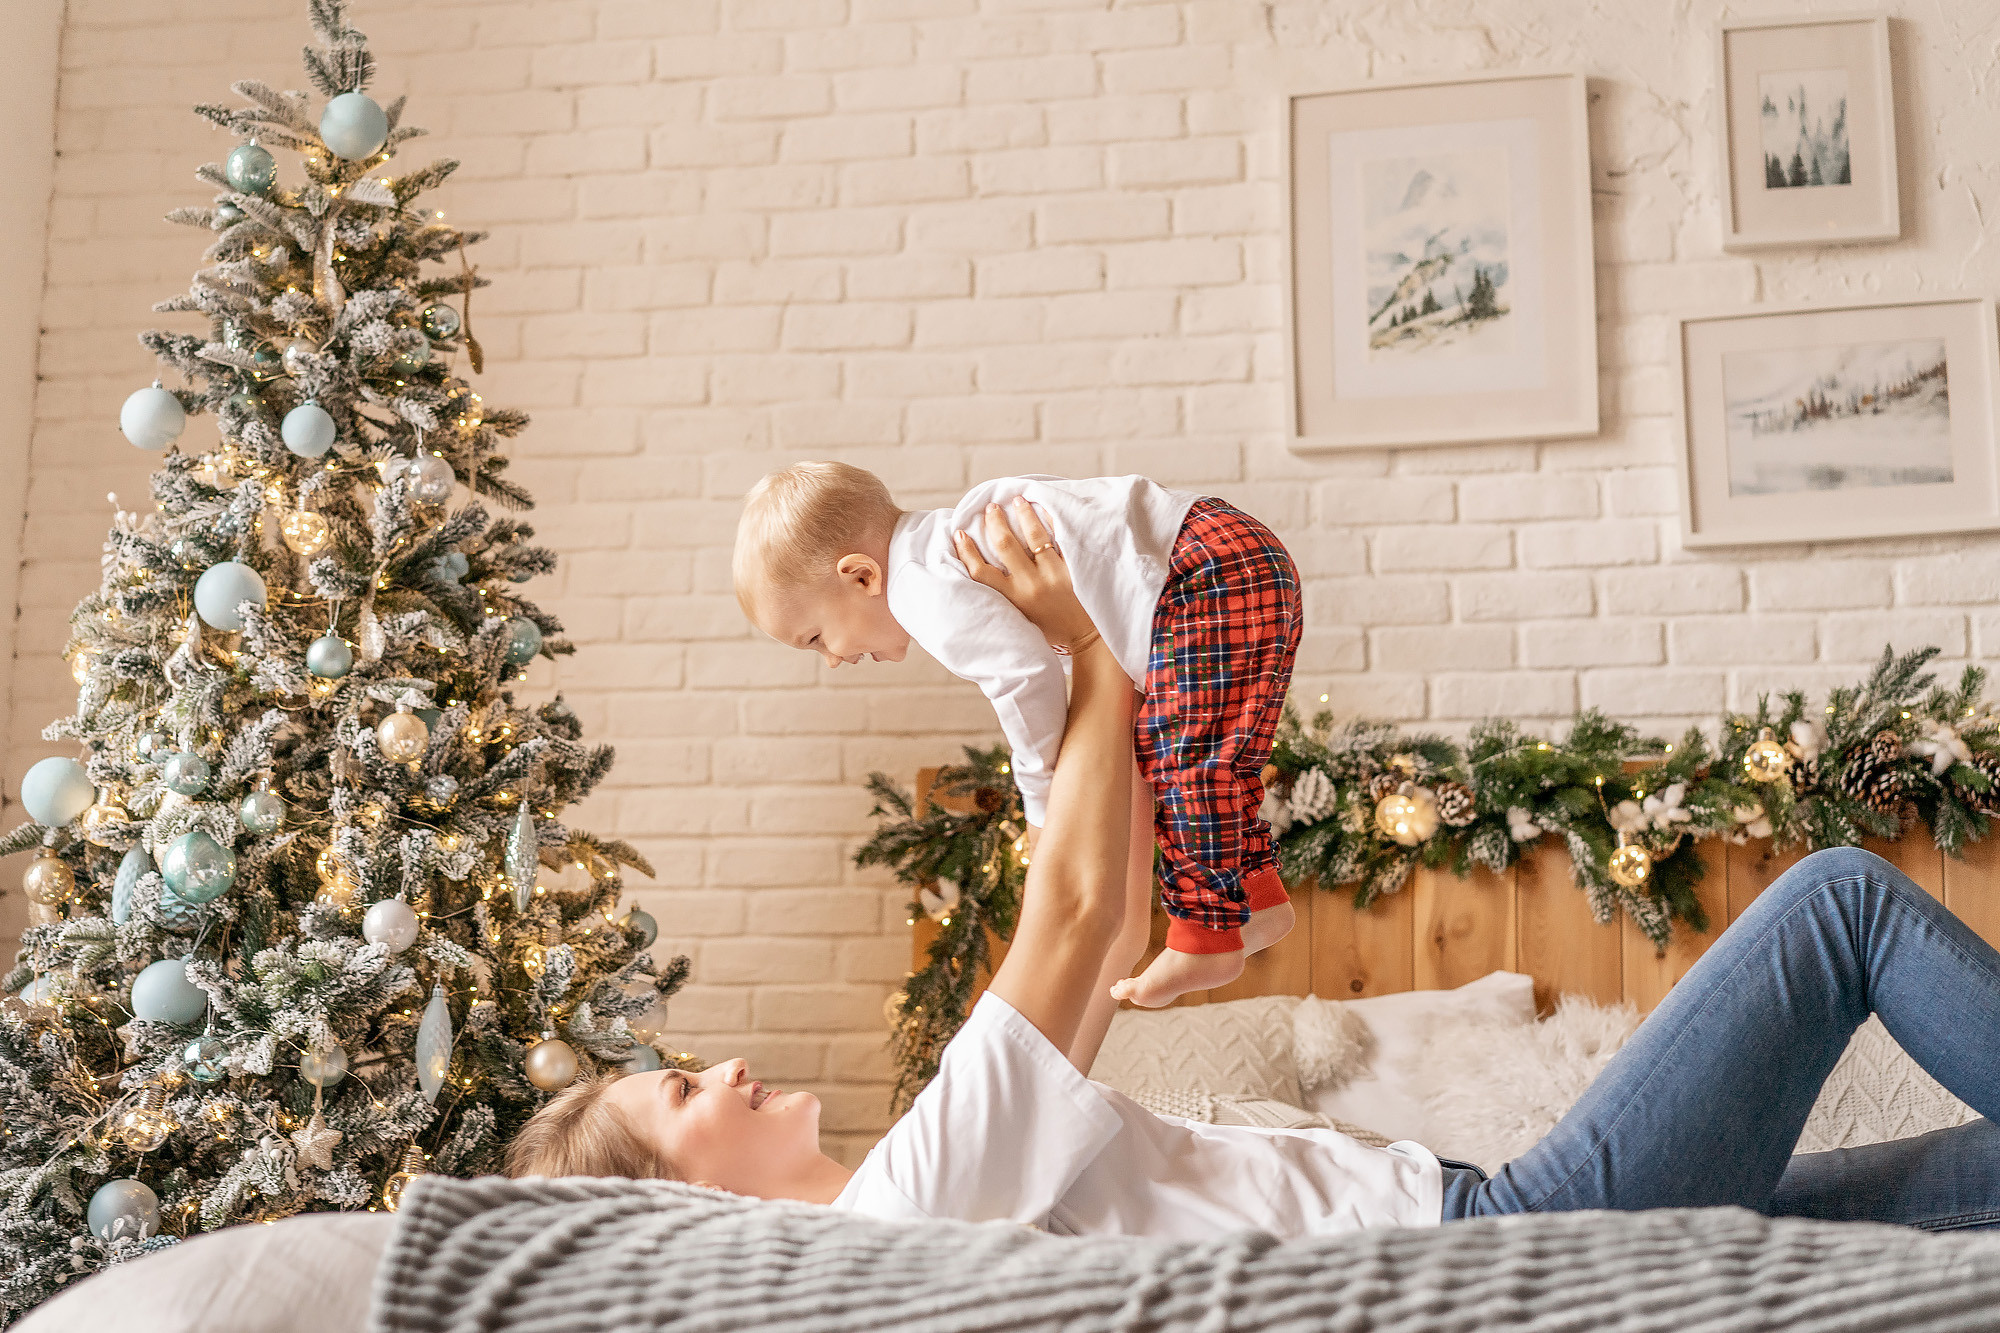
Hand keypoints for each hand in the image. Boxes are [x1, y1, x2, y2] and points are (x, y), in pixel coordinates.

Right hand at [953, 498, 1100, 654]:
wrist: (1089, 636)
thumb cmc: (1051, 628)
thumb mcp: (1020, 617)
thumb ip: (1005, 596)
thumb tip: (985, 571)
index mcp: (1014, 599)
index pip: (981, 572)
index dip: (967, 551)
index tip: (960, 533)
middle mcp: (1031, 584)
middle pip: (1005, 545)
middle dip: (994, 521)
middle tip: (991, 507)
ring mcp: (1054, 573)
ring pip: (1034, 535)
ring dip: (1022, 513)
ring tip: (1016, 499)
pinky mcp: (1074, 567)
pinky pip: (1061, 536)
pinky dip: (1052, 519)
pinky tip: (1045, 506)